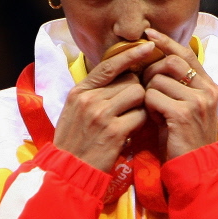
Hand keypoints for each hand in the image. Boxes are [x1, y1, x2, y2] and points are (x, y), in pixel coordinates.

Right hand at [54, 41, 155, 171]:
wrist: (69, 171)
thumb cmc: (74, 140)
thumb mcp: (75, 110)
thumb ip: (94, 92)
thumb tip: (122, 74)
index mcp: (79, 91)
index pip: (109, 64)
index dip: (130, 54)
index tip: (148, 46)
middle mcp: (89, 99)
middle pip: (130, 80)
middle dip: (136, 90)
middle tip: (132, 105)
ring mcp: (101, 114)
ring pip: (138, 94)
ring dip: (140, 105)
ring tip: (130, 118)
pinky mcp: (114, 131)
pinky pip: (140, 115)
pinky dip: (140, 122)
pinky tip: (130, 131)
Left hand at [142, 28, 217, 159]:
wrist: (195, 168)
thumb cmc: (184, 138)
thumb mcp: (186, 107)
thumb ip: (176, 86)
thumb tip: (154, 62)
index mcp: (210, 86)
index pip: (186, 53)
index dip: (166, 42)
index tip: (149, 34)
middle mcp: (208, 90)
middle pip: (170, 61)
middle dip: (151, 69)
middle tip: (146, 85)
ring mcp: (197, 101)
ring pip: (158, 79)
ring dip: (149, 92)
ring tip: (155, 109)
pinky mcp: (183, 113)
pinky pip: (153, 96)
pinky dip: (148, 106)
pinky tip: (155, 119)